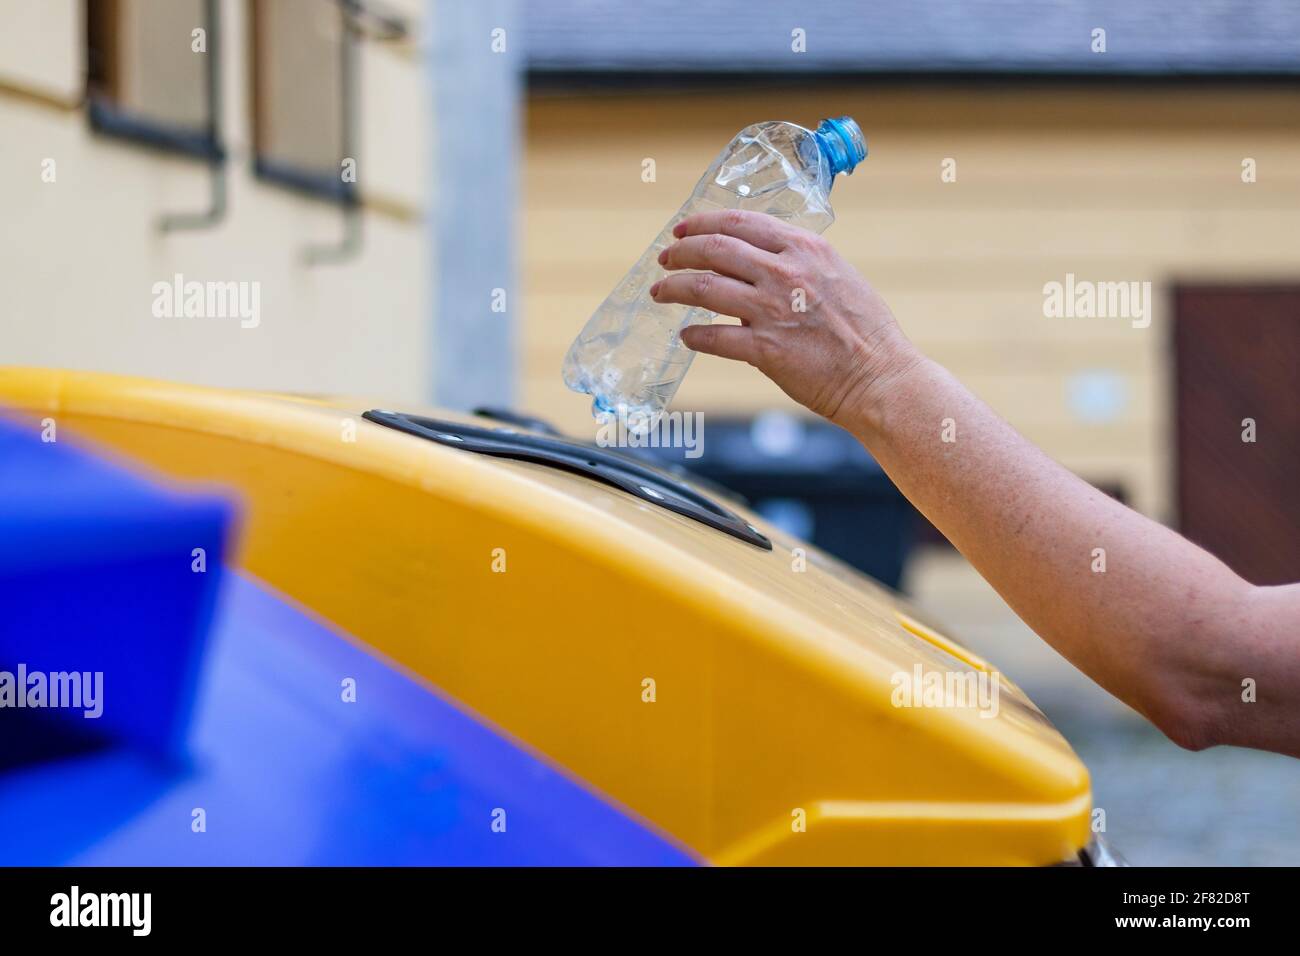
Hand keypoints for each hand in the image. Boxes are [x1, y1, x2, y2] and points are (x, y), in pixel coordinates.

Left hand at [650, 210, 917, 427]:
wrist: (881, 377)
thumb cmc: (865, 332)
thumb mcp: (837, 276)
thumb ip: (798, 264)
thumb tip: (757, 263)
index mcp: (805, 248)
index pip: (741, 223)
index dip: (704, 223)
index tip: (684, 229)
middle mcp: (786, 272)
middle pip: (714, 249)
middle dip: (680, 252)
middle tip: (664, 259)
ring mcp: (773, 310)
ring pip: (704, 288)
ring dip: (673, 288)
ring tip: (661, 292)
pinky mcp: (764, 350)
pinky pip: (713, 337)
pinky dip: (693, 335)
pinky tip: (687, 335)